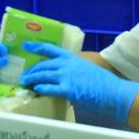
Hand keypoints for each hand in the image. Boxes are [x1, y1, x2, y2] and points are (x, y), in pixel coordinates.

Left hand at [19, 43, 138, 122]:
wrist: (113, 92)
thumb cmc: (103, 82)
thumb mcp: (87, 70)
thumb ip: (74, 71)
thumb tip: (66, 78)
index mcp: (73, 58)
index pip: (51, 49)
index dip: (37, 47)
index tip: (26, 46)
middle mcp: (67, 65)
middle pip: (44, 64)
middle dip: (32, 70)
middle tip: (25, 75)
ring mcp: (67, 76)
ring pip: (43, 75)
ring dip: (32, 79)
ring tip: (25, 82)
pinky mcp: (67, 89)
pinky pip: (49, 88)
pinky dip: (41, 88)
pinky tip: (36, 90)